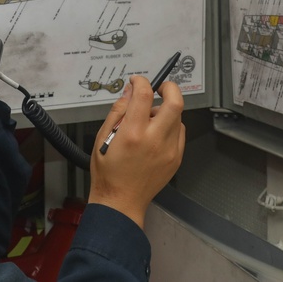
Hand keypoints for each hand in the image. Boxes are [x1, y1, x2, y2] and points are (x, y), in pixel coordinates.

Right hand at [88, 75, 184, 228]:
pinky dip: (170, 126)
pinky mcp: (176, 158)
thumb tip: (129, 91)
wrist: (121, 202)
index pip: (144, 95)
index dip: (141, 81)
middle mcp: (154, 140)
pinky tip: (156, 134)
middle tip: (159, 87)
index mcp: (133, 134)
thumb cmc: (108, 173)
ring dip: (166, 110)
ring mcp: (169, 151)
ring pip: (178, 116)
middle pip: (175, 102)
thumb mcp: (102, 137)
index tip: (137, 81)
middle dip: (169, 88)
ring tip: (149, 119)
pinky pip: (180, 132)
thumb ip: (118, 111)